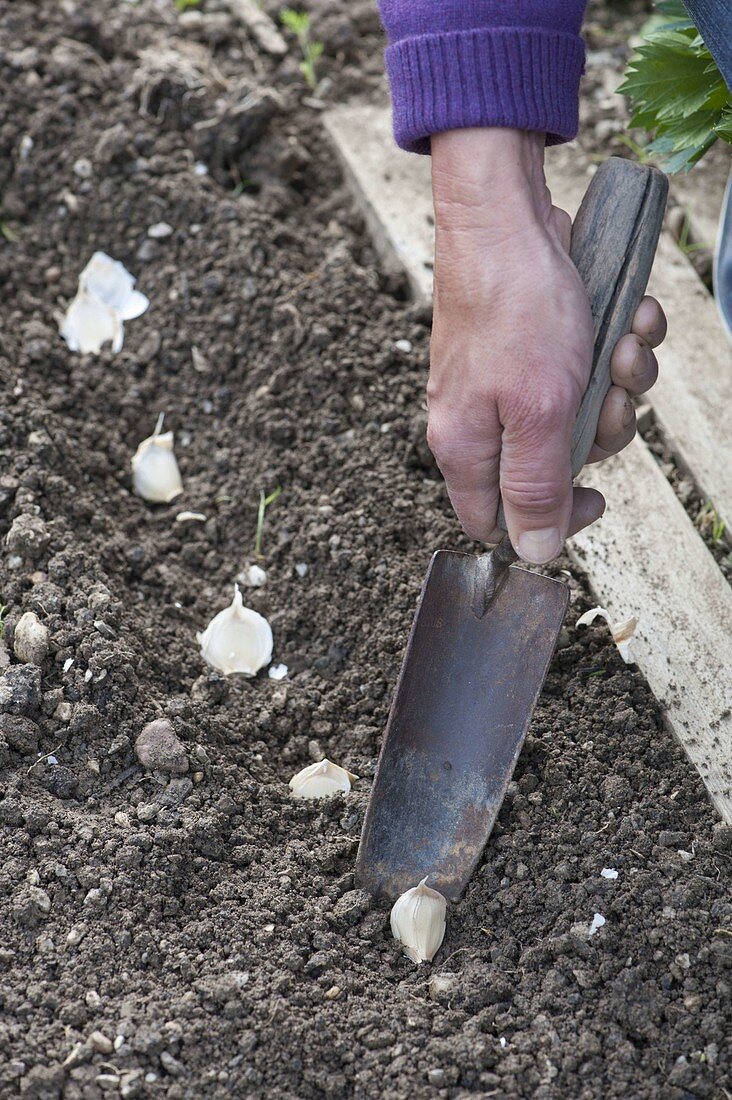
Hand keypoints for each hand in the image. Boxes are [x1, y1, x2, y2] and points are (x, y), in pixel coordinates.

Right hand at [427, 129, 666, 563]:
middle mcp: (481, 421)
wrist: (507, 216)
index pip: (498, 522)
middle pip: (552, 468)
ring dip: (620, 382)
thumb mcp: (537, 411)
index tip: (593, 494)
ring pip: (578, 415)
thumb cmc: (515, 307)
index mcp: (466, 448)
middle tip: (612, 393)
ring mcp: (508, 383)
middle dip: (602, 431)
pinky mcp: (535, 350)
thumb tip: (536, 552)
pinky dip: (617, 347)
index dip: (549, 521)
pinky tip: (629, 318)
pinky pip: (585, 370)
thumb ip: (536, 487)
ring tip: (625, 341)